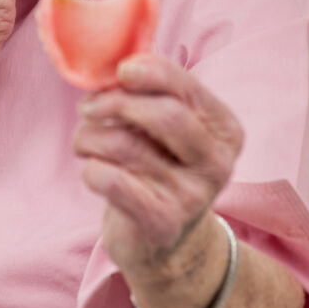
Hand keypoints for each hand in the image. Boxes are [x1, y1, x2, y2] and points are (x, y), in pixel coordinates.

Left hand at [72, 54, 243, 307]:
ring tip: (83, 140)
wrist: (168, 243)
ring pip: (128, 146)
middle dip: (115, 102)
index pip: (187, 88)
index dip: (149, 71)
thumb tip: (112, 64)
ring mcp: (192, 196)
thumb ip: (154, 93)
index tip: (120, 70)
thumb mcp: (170, 128)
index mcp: (224, 129)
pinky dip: (91, 168)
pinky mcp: (162, 223)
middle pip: (163, 115)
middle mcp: (217, 162)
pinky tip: (92, 169)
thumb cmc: (162, 165)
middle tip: (88, 107)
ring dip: (91, 136)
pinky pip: (113, 181)